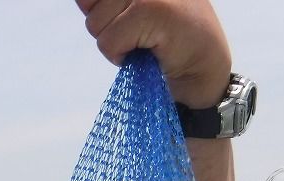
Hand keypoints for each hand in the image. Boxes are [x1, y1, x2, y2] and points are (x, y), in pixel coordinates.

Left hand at [76, 0, 231, 107]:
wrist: (203, 71)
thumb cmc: (169, 42)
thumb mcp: (133, 11)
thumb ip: (109, 1)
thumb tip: (81, 0)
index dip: (96, 8)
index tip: (124, 21)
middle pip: (87, 3)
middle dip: (106, 27)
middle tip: (138, 35)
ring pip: (95, 24)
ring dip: (115, 43)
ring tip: (144, 43)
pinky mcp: (150, 10)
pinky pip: (107, 41)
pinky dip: (120, 56)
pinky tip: (147, 53)